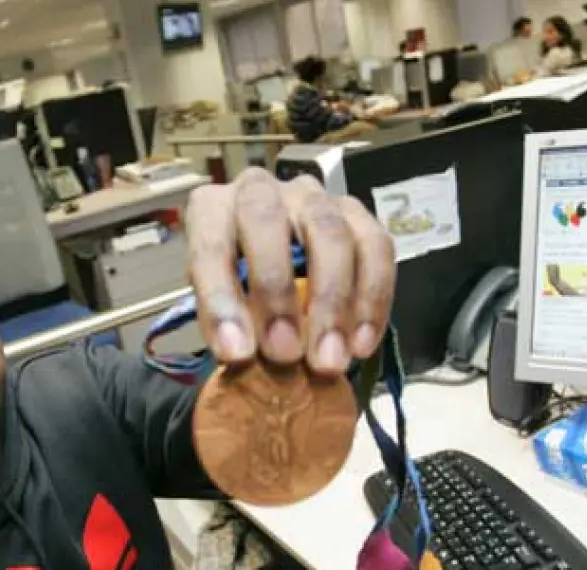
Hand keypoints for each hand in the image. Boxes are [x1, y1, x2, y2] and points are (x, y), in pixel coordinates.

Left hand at [185, 168, 395, 377]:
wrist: (275, 274)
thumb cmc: (240, 293)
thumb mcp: (220, 307)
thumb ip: (229, 326)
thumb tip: (249, 362)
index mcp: (212, 208)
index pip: (210, 243)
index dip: (222, 299)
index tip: (236, 353)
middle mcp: (261, 190)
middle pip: (267, 220)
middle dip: (276, 291)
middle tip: (284, 353)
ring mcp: (313, 198)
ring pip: (331, 233)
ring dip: (332, 301)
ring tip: (329, 360)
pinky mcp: (357, 215)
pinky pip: (376, 249)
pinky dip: (372, 300)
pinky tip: (361, 344)